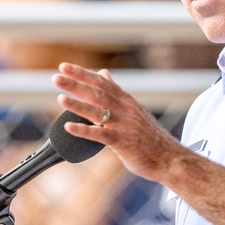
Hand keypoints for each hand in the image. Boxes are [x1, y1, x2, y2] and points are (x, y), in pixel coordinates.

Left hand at [52, 62, 181, 181]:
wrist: (169, 158)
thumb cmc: (149, 136)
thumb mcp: (134, 109)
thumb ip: (116, 92)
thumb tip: (103, 73)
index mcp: (126, 100)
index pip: (101, 82)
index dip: (82, 73)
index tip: (64, 66)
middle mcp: (125, 109)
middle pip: (97, 93)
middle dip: (75, 84)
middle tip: (56, 77)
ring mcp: (124, 125)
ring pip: (98, 111)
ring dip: (77, 104)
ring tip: (60, 97)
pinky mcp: (123, 142)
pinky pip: (100, 135)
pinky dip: (83, 130)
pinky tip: (69, 127)